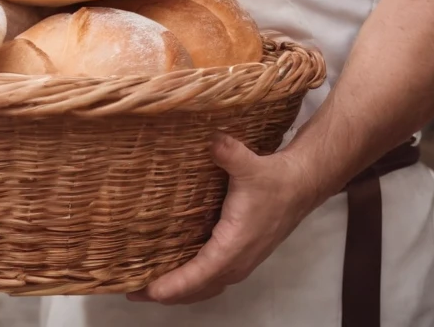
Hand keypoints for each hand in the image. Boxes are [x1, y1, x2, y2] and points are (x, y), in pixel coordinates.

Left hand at [127, 133, 316, 305]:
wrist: (300, 187)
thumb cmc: (274, 181)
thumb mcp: (249, 165)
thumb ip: (228, 152)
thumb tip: (213, 139)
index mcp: (232, 247)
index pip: (198, 276)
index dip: (172, 285)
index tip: (148, 290)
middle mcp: (235, 263)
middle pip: (195, 290)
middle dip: (165, 293)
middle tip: (133, 290)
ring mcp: (238, 263)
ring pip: (204, 288)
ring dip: (178, 290)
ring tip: (148, 286)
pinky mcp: (240, 257)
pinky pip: (210, 279)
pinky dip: (191, 282)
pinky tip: (175, 270)